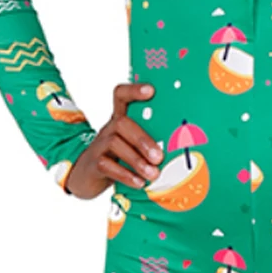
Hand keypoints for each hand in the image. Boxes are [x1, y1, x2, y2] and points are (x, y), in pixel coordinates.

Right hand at [65, 82, 164, 199]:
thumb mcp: (134, 145)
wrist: (87, 176)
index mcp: (121, 119)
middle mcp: (110, 128)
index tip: (151, 90)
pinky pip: (106, 165)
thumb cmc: (120, 157)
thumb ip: (153, 141)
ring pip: (115, 143)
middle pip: (122, 123)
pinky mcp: (93, 164)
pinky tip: (139, 183)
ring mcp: (99, 145)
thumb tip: (184, 147)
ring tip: (153, 174)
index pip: (121, 95)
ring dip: (137, 160)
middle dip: (143, 140)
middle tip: (159, 157)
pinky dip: (125, 175)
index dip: (134, 90)